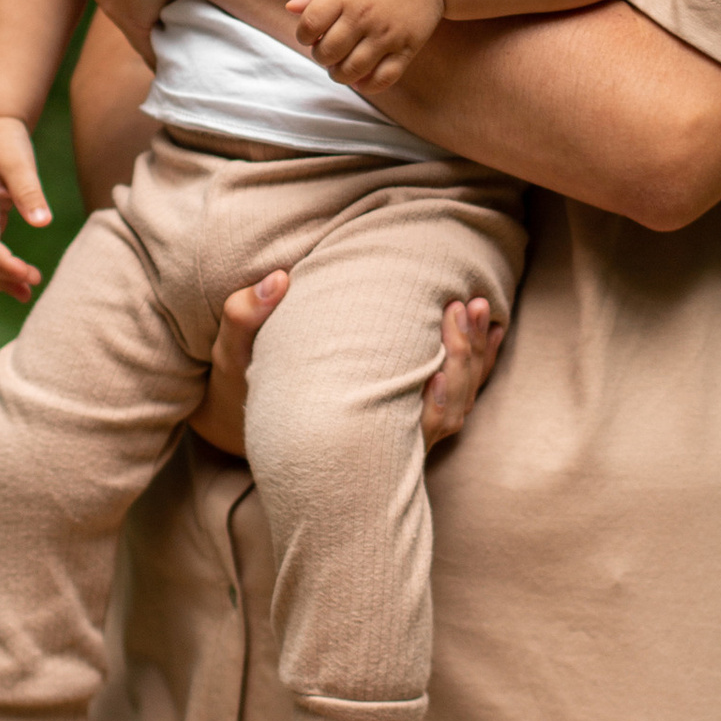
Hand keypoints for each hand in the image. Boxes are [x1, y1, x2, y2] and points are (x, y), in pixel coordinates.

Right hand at [0, 115, 52, 300]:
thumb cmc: (4, 141)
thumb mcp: (19, 163)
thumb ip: (29, 193)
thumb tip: (43, 224)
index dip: (4, 263)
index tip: (29, 274)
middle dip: (2, 275)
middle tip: (31, 288)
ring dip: (0, 275)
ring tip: (26, 293)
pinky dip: (0, 263)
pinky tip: (18, 275)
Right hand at [186, 275, 508, 460]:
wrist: (240, 423)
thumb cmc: (239, 387)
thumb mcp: (232, 355)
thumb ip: (247, 315)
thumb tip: (278, 278)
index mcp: (351, 428)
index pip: (421, 415)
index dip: (448, 374)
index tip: (451, 318)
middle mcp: (380, 441)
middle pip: (448, 409)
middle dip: (467, 357)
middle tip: (466, 304)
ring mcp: (393, 432)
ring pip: (455, 407)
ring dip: (476, 359)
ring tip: (481, 309)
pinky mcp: (398, 418)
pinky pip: (450, 399)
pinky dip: (474, 366)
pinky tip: (488, 330)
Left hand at [288, 0, 446, 92]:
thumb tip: (290, 9)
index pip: (309, 24)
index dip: (303, 34)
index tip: (310, 34)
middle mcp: (363, 15)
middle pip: (327, 52)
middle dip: (321, 56)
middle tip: (327, 51)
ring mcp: (387, 34)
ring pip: (352, 70)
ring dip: (339, 74)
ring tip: (341, 67)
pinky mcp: (408, 47)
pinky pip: (384, 78)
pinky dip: (368, 85)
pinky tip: (362, 79)